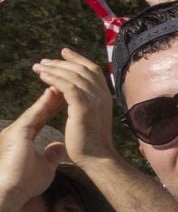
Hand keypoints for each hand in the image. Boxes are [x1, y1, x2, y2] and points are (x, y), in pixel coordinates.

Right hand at [0, 89, 63, 209]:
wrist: (9, 192)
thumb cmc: (24, 183)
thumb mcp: (44, 167)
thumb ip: (51, 155)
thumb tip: (60, 146)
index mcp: (24, 138)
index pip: (42, 117)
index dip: (54, 107)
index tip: (67, 97)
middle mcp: (18, 131)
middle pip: (40, 110)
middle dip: (54, 98)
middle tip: (67, 85)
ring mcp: (16, 131)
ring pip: (37, 109)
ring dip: (50, 96)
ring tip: (63, 84)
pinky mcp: (17, 133)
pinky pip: (33, 114)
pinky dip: (44, 104)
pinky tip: (53, 93)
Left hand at [29, 49, 115, 166]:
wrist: (97, 158)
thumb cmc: (90, 144)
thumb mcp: (91, 118)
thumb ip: (85, 104)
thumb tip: (72, 97)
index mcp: (105, 96)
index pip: (92, 70)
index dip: (78, 59)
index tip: (64, 52)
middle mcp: (102, 95)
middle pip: (82, 69)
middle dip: (61, 62)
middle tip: (43, 61)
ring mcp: (94, 100)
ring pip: (73, 76)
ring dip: (54, 69)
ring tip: (38, 67)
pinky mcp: (83, 107)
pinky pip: (67, 86)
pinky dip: (54, 79)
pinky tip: (43, 77)